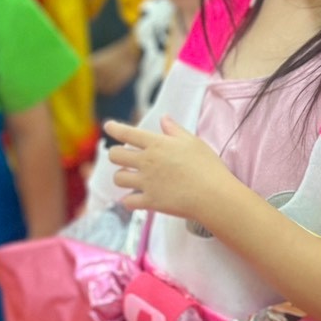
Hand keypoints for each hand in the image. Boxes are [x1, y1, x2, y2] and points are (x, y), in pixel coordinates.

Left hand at [105, 117, 237, 224]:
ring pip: (118, 178)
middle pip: (115, 156)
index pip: (128, 133)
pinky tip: (134, 199)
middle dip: (115, 155)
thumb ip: (175, 130)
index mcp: (156, 144)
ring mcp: (146, 183)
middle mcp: (146, 162)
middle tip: (123, 158)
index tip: (108, 126)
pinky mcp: (150, 202)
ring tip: (130, 177)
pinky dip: (129, 200)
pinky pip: (128, 202)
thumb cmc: (207, 166)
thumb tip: (163, 118)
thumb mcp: (193, 142)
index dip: (114, 128)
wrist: (212, 195)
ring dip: (121, 177)